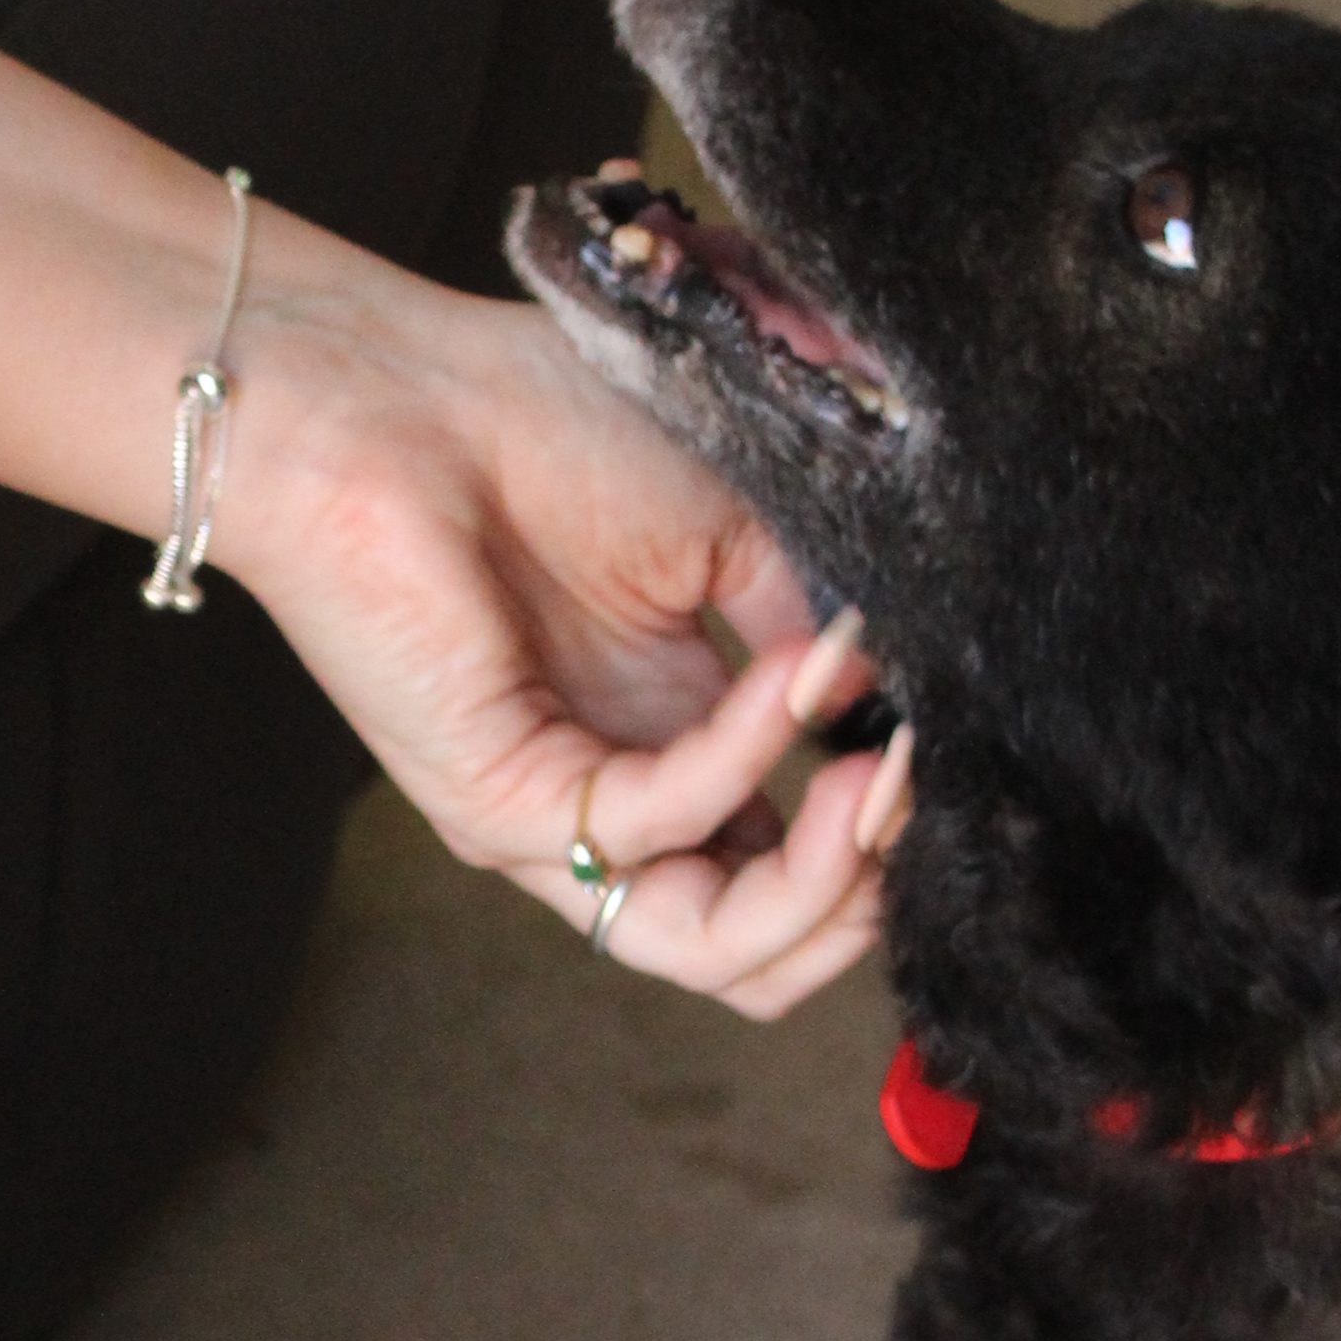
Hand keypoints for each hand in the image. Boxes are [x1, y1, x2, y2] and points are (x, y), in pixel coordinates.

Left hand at [216, 274, 900, 1018]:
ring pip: (712, 952)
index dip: (887, 840)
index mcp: (673, 743)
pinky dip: (742, 758)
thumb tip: (904, 700)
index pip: (797, 873)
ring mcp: (553, 819)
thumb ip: (818, 633)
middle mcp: (616, 802)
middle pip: (764, 953)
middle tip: (916, 781)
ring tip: (880, 776)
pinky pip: (648, 830)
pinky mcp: (495, 804)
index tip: (951, 743)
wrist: (389, 387)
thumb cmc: (535, 428)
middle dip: (868, 892)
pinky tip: (791, 674)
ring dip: (825, 880)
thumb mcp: (734, 531)